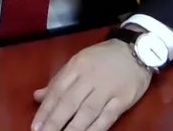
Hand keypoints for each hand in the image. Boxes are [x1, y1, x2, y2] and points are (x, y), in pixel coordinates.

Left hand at [30, 40, 151, 130]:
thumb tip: (37, 97)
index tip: (35, 126)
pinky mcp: (122, 100)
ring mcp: (107, 89)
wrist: (137, 50)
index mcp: (77, 66)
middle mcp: (90, 78)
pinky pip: (106, 118)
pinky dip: (94, 129)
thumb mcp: (78, 62)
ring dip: (72, 129)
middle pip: (70, 102)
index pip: (58, 91)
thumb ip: (59, 80)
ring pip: (87, 112)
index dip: (46, 110)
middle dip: (55, 122)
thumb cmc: (103, 58)